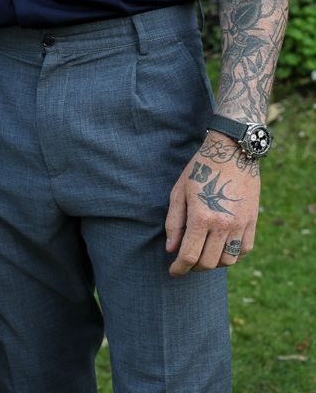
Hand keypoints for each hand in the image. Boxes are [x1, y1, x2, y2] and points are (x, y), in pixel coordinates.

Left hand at [165, 132, 259, 275]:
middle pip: (208, 262)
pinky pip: (243, 250)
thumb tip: (171, 250)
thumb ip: (174, 222)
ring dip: (213, 263)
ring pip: (227, 261)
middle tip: (185, 262)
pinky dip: (232, 255)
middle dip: (194, 267)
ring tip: (203, 254)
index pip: (189, 256)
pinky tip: (221, 248)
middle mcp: (223, 224)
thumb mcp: (179, 191)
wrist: (232, 151)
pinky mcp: (252, 222)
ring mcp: (241, 224)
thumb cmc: (200, 168)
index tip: (173, 272)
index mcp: (201, 216)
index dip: (179, 269)